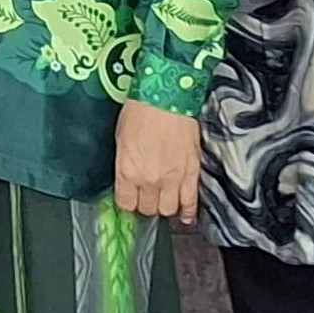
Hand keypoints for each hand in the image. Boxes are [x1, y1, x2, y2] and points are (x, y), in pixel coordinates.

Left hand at [111, 98, 201, 223]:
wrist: (167, 96)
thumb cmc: (142, 111)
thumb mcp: (121, 140)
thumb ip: (124, 165)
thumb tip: (127, 180)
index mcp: (127, 171)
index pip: (126, 204)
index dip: (128, 202)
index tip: (131, 198)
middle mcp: (149, 179)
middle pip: (147, 209)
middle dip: (146, 204)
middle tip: (147, 195)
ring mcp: (172, 178)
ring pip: (168, 209)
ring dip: (165, 206)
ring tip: (164, 198)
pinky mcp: (192, 173)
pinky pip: (191, 202)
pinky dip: (188, 212)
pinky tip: (185, 215)